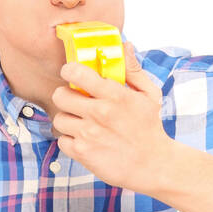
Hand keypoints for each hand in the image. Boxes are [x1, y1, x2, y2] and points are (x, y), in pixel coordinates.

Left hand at [51, 41, 170, 191]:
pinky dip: (71, 141)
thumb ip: (133, 70)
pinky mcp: (83, 153)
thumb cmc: (150, 128)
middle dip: (66, 97)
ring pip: (59, 119)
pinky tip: (85, 141)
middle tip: (76, 102)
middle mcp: (99, 113)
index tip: (72, 74)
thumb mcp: (149, 95)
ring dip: (68, 120)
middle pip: (60, 96)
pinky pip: (62, 141)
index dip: (70, 71)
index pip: (77, 73)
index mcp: (114, 95)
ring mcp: (89, 134)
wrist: (153, 165)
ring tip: (82, 123)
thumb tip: (125, 46)